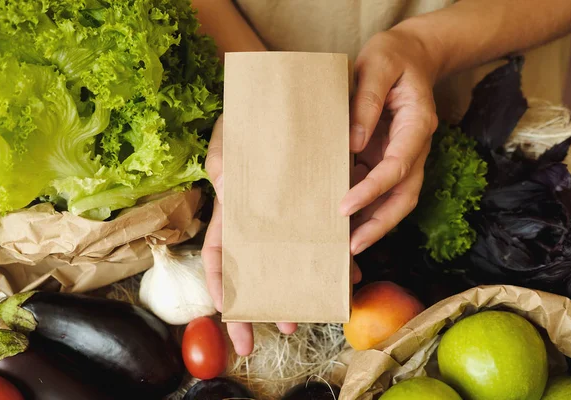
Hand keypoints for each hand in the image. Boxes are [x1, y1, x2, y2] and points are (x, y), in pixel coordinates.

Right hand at [202, 116, 361, 355]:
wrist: (283, 96)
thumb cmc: (248, 118)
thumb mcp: (228, 140)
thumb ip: (223, 167)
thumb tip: (224, 196)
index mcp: (233, 211)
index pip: (219, 255)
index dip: (221, 285)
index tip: (229, 312)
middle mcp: (262, 220)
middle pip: (259, 269)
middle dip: (267, 301)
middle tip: (283, 327)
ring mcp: (291, 214)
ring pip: (296, 258)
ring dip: (305, 285)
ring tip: (317, 308)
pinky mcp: (320, 202)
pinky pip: (327, 233)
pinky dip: (337, 254)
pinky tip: (350, 271)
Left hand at [340, 28, 438, 254]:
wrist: (411, 56)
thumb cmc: (393, 58)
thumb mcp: (378, 65)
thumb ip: (366, 102)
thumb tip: (353, 143)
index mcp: (416, 125)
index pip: (397, 167)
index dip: (372, 190)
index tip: (345, 206)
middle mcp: (415, 148)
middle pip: (404, 196)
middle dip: (380, 225)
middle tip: (352, 247)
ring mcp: (404, 156)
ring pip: (396, 200)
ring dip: (374, 224)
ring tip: (345, 246)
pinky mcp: (389, 158)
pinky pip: (380, 190)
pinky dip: (365, 208)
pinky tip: (343, 220)